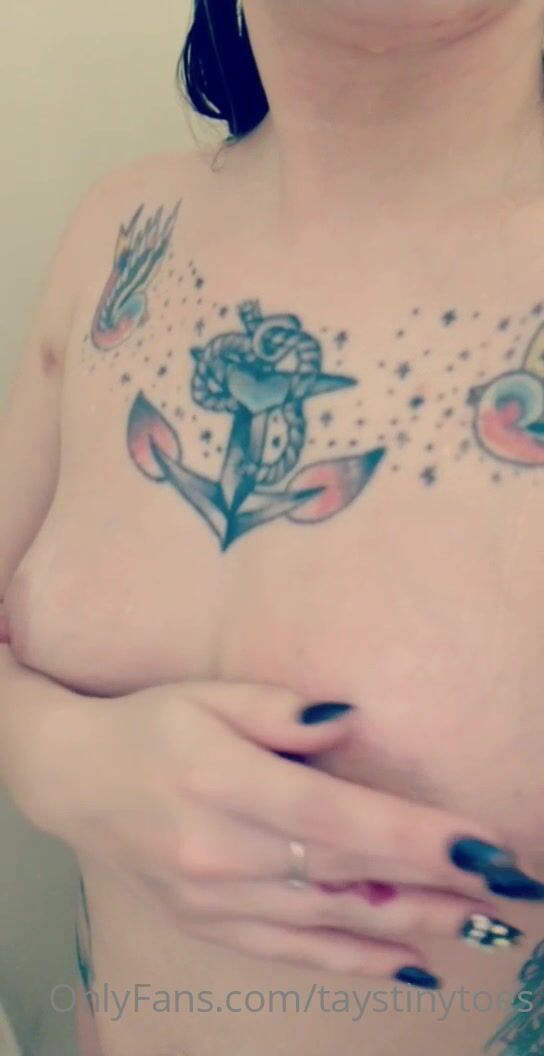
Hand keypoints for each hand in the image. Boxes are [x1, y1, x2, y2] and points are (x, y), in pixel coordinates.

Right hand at [27, 681, 530, 980]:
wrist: (74, 780)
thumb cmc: (149, 725)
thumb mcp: (208, 695)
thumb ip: (280, 710)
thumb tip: (349, 722)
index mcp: (225, 781)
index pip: (337, 816)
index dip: (413, 834)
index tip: (480, 845)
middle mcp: (222, 850)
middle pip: (348, 874)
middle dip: (437, 882)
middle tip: (508, 890)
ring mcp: (216, 897)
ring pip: (331, 920)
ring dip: (413, 924)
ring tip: (481, 927)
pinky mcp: (211, 923)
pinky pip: (295, 950)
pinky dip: (355, 960)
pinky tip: (411, 963)